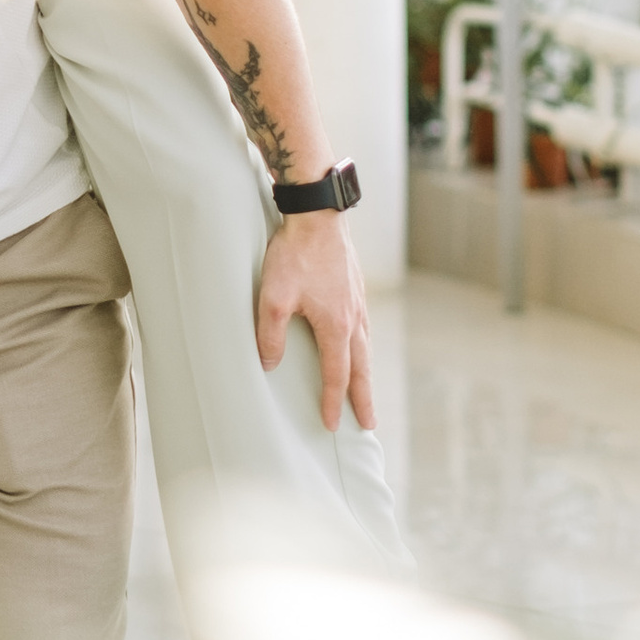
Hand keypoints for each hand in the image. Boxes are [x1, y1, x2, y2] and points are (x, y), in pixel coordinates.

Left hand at [256, 210, 374, 434]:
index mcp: (336, 326)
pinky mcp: (355, 288)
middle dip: (363, 398)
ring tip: (364, 391)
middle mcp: (353, 318)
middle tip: (369, 423)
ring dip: (365, 374)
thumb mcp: (273, 298)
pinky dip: (363, 348)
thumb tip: (270, 366)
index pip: (336, 375)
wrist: (318, 214)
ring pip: (365, 348)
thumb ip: (270, 336)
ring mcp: (358, 302)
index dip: (332, 402)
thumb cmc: (295, 255)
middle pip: (361, 368)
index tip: (331, 425)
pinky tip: (357, 346)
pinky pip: (363, 329)